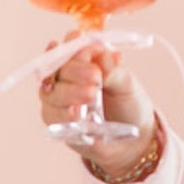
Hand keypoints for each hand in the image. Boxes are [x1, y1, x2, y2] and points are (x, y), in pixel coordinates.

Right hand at [36, 34, 159, 176]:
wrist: (131, 139)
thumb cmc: (128, 105)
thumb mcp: (128, 85)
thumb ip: (115, 71)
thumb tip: (106, 55)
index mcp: (83, 60)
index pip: (70, 45)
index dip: (75, 45)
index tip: (91, 51)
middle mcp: (66, 76)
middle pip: (57, 67)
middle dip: (74, 70)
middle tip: (95, 77)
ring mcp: (59, 98)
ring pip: (51, 91)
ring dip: (69, 92)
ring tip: (91, 96)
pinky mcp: (57, 120)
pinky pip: (51, 115)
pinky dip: (62, 113)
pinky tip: (76, 114)